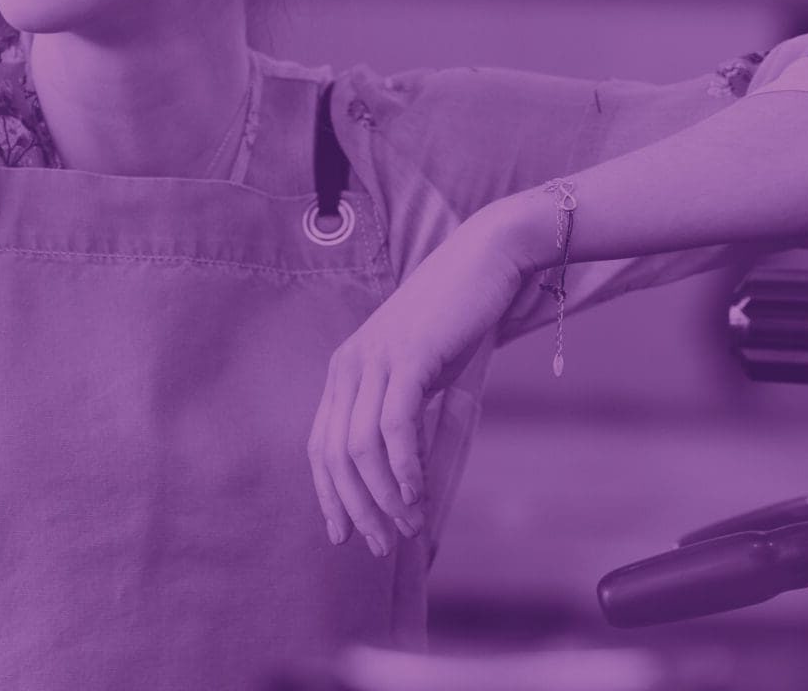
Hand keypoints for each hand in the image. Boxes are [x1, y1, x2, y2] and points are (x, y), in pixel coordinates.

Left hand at [308, 209, 530, 556]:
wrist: (488, 259)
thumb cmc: (460, 320)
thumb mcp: (427, 376)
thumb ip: (411, 421)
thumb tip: (408, 480)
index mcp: (345, 369)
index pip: (320, 445)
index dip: (328, 496)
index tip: (344, 536)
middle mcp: (349, 364)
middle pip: (334, 455)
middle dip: (356, 509)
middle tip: (383, 547)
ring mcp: (375, 358)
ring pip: (360, 447)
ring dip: (383, 497)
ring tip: (407, 528)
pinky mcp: (409, 356)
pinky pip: (394, 426)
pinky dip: (403, 468)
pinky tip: (416, 495)